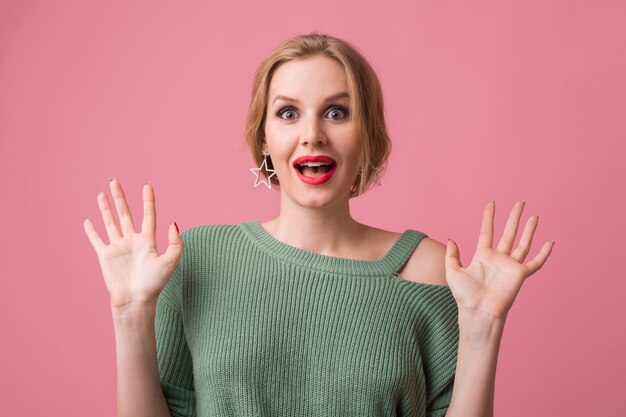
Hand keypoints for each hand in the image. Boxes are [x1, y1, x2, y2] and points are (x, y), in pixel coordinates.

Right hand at [83, 179, 183, 309]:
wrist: (136, 300)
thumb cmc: (154, 284)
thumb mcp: (171, 261)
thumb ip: (176, 243)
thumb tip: (173, 224)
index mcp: (148, 241)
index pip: (148, 215)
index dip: (148, 200)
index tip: (147, 185)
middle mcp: (132, 241)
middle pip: (126, 213)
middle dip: (120, 197)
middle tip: (114, 181)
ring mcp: (118, 247)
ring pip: (110, 222)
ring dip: (105, 208)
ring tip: (102, 193)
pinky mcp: (105, 256)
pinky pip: (97, 239)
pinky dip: (92, 230)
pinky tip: (88, 220)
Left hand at [445, 201, 553, 320]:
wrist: (478, 311)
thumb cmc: (465, 296)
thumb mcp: (453, 271)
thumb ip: (452, 255)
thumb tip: (451, 239)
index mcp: (482, 256)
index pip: (487, 232)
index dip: (489, 217)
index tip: (491, 204)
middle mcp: (498, 259)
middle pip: (508, 233)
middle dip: (514, 218)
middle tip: (520, 203)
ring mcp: (510, 266)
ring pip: (522, 243)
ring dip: (528, 230)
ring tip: (534, 216)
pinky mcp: (520, 275)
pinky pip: (535, 263)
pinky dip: (543, 254)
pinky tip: (550, 242)